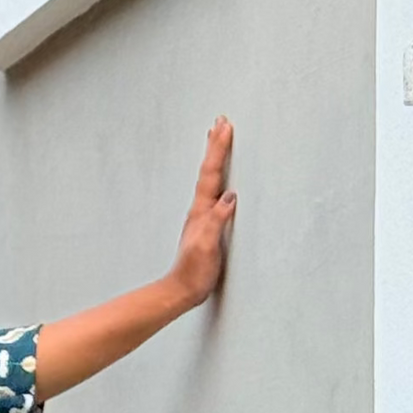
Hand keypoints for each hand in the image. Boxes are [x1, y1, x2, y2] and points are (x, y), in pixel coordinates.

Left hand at [168, 116, 236, 307]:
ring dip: (214, 158)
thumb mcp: (207, 246)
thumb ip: (216, 221)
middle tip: (219, 122)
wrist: (182, 290)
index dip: (218, 150)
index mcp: (201, 211)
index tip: (224, 127)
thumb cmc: (195, 272)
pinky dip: (217, 179)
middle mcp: (200, 210)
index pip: (212, 174)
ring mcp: (202, 217)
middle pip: (209, 171)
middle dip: (215, 146)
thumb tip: (230, 196)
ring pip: (209, 180)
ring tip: (216, 140)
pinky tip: (220, 180)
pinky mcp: (207, 226)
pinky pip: (213, 193)